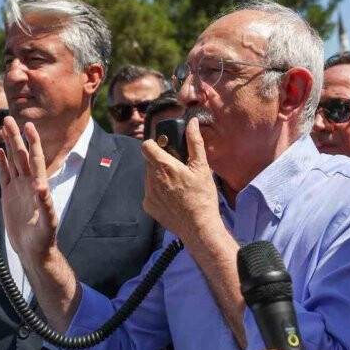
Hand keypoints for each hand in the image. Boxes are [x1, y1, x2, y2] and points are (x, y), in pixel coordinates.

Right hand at [0, 117, 58, 266]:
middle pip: (21, 155)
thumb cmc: (44, 238)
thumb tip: (40, 186)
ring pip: (12, 161)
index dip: (33, 142)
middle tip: (8, 118)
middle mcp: (29, 183)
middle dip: (16, 137)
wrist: (34, 250)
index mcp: (39, 186)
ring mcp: (18, 189)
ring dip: (8, 145)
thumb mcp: (47, 222)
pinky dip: (2, 163)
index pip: (36, 159)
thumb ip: (45, 204)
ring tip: (4, 128)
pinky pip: (5, 175)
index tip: (29, 126)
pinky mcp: (9, 196)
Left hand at [140, 117, 220, 240]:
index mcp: (164, 166)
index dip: (155, 144)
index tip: (164, 148)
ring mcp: (148, 194)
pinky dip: (158, 192)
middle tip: (177, 170)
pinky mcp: (148, 206)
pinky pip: (150, 193)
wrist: (198, 227)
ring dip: (159, 177)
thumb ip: (194, 142)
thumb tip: (192, 122)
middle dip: (160, 162)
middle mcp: (152, 179)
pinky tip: (173, 198)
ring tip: (177, 186)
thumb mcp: (202, 167)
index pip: (146, 146)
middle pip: (149, 162)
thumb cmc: (203, 197)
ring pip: (149, 177)